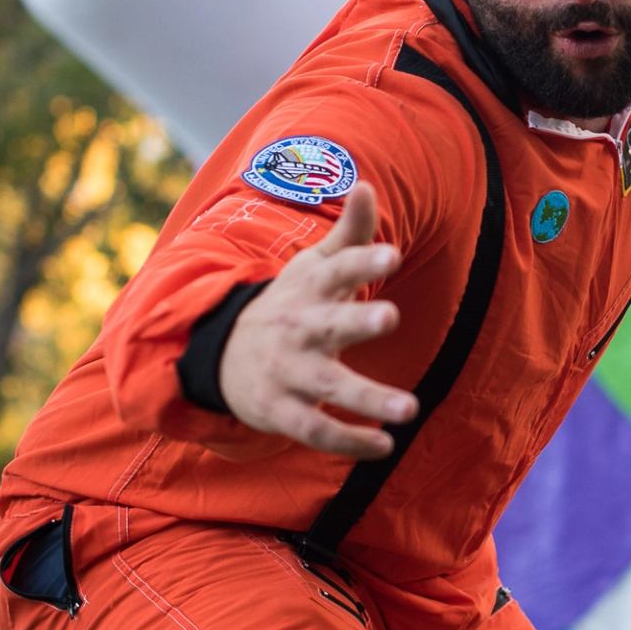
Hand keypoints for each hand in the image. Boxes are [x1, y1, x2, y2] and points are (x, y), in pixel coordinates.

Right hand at [217, 182, 415, 457]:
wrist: (220, 353)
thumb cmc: (288, 304)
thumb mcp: (313, 266)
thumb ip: (349, 233)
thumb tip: (366, 183)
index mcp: (310, 290)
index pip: (337, 269)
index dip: (363, 260)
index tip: (392, 253)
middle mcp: (298, 329)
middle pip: (329, 324)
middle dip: (357, 321)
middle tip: (391, 316)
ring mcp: (287, 372)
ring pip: (326, 387)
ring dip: (367, 398)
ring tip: (410, 409)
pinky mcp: (280, 411)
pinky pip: (315, 430)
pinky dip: (348, 442)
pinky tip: (384, 447)